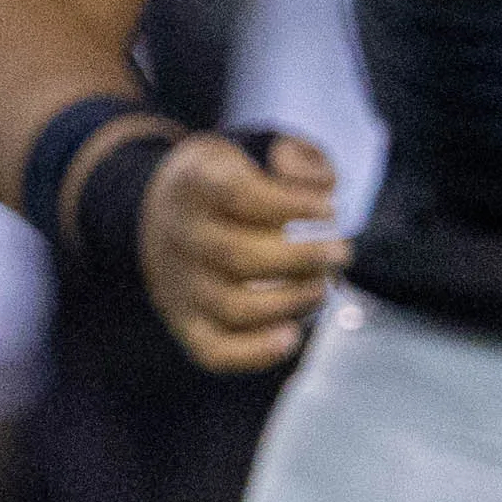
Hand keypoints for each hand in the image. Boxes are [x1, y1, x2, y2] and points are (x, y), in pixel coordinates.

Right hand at [139, 127, 348, 372]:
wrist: (161, 212)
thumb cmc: (230, 181)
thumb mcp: (258, 148)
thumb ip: (300, 159)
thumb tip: (320, 190)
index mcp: (194, 182)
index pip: (237, 194)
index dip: (289, 206)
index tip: (327, 210)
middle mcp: (178, 235)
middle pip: (237, 256)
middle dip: (303, 258)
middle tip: (340, 252)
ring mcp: (178, 284)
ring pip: (232, 307)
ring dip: (291, 302)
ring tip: (321, 286)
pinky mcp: (185, 322)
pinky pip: (214, 351)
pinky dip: (255, 353)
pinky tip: (291, 336)